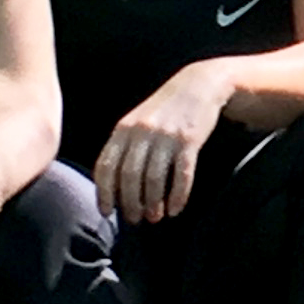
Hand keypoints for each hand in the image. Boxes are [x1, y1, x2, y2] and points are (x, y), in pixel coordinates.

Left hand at [94, 82, 219, 222]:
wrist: (199, 84)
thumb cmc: (164, 110)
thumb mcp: (137, 121)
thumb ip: (123, 147)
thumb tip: (113, 187)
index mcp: (123, 128)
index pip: (106, 166)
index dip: (104, 192)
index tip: (107, 212)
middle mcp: (142, 132)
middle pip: (130, 176)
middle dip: (130, 203)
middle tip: (135, 219)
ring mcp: (166, 135)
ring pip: (154, 178)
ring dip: (153, 203)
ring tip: (155, 217)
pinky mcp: (189, 140)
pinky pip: (182, 175)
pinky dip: (178, 196)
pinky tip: (175, 209)